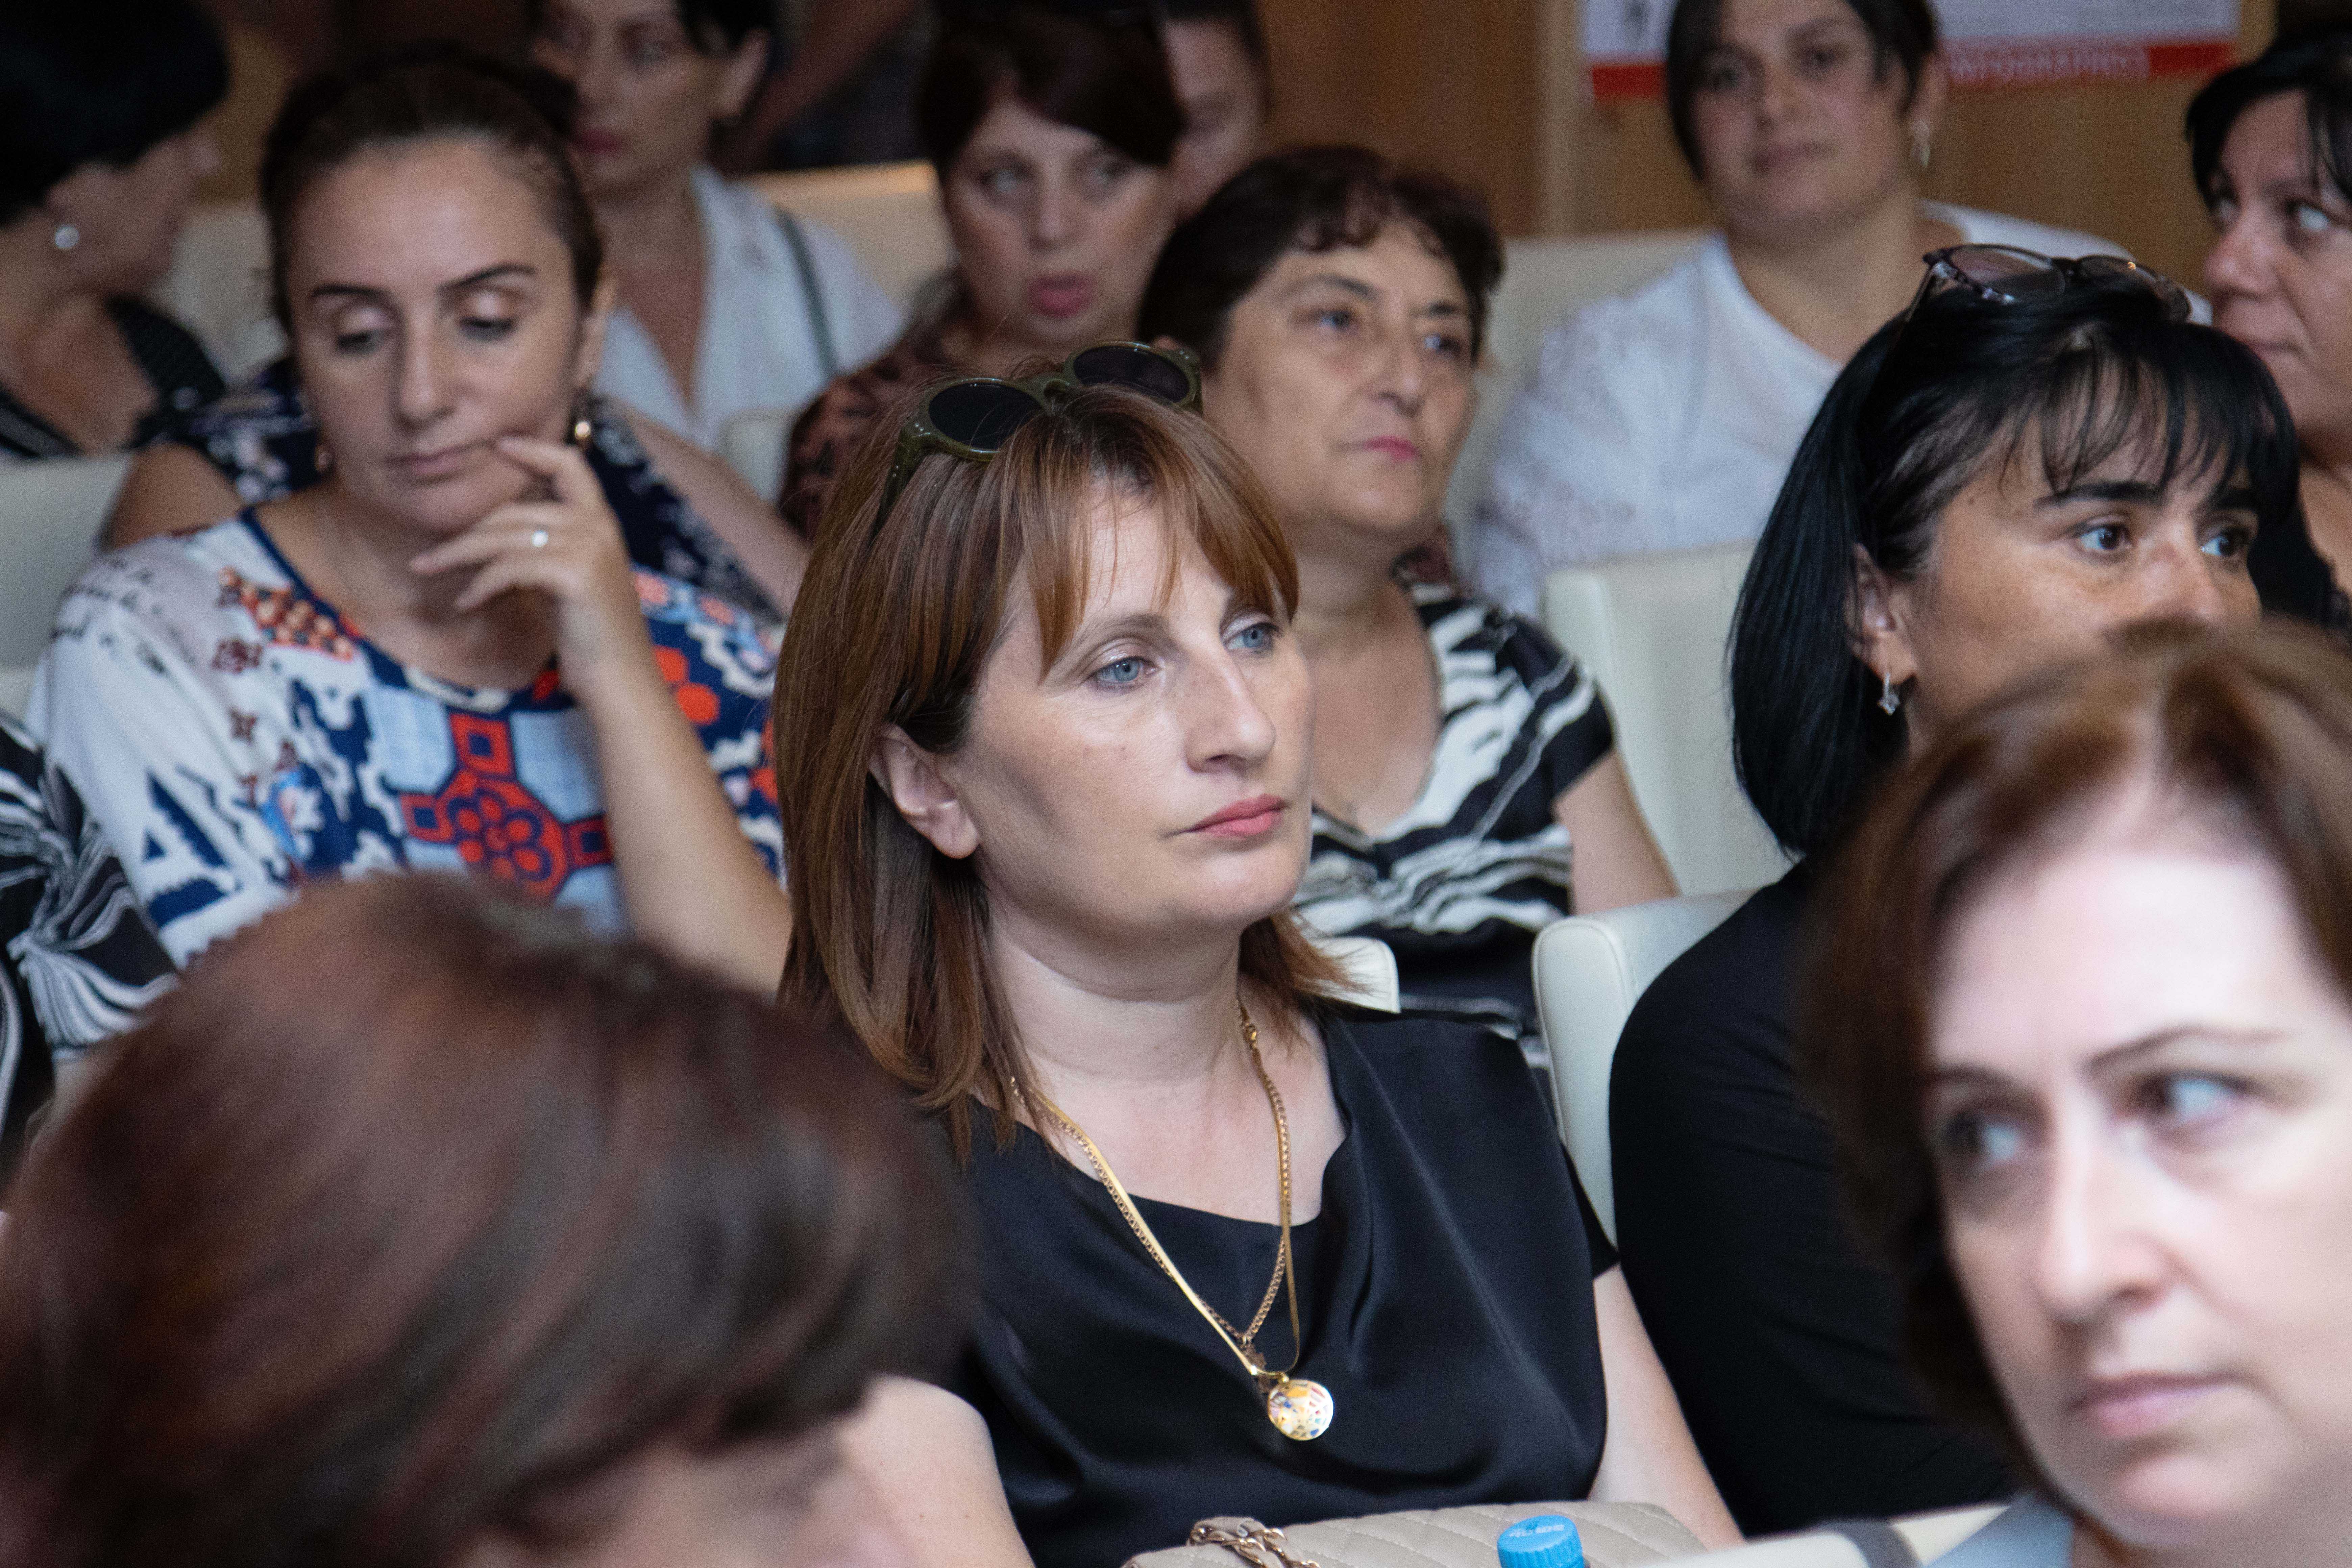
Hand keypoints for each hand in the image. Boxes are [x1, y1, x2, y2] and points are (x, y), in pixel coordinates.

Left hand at [409, 435, 653, 698]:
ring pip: (504, 537)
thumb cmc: (596, 641)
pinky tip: (466, 604)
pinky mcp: (574, 573)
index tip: (497, 444)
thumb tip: (496, 541)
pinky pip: (508, 568)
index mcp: (602, 524)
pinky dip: (480, 585)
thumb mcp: (574, 583)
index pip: (570, 464)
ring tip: (426, 571)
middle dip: (465, 532)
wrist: (623, 682)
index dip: (532, 449)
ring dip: (457, 556)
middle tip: (426, 556)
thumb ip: (548, 552)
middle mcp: (599, 527)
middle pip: (515, 511)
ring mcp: (589, 547)